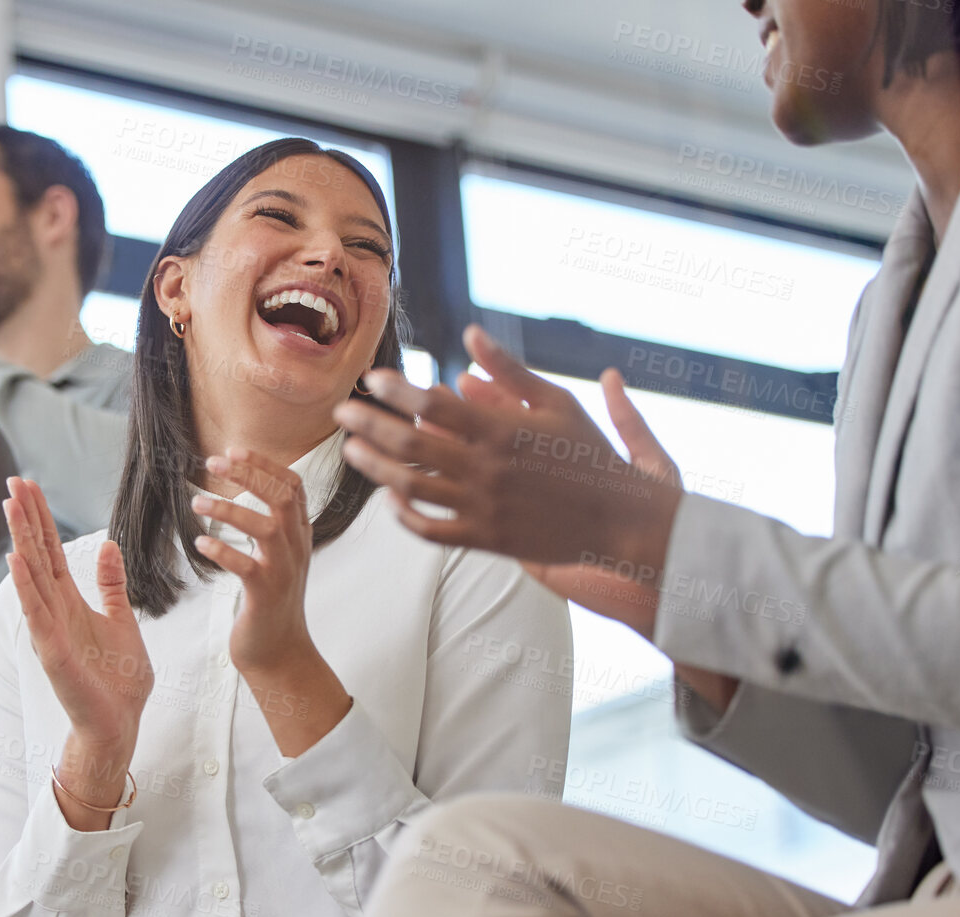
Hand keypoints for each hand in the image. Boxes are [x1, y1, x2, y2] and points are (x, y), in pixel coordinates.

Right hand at [4, 477, 151, 811]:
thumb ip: (111, 585)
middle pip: (37, 555)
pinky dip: (25, 587)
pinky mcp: (52, 652)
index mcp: (71, 602)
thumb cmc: (119, 680)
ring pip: (32, 577)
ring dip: (20, 540)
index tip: (30, 486)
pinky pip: (37, 614)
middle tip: (13, 480)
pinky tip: (16, 560)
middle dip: (26, 518)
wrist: (119, 723)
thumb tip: (107, 545)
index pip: (52, 551)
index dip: (41, 518)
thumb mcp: (121, 620)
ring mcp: (49, 631)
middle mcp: (54, 611)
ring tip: (11, 507)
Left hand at [190, 450, 322, 677]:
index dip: (265, 464)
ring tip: (196, 501)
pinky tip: (201, 541)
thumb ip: (272, 526)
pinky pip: (246, 566)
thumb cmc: (271, 602)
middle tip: (213, 462)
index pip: (293, 486)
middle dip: (249, 473)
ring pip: (266, 527)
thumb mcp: (279, 558)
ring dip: (228, 509)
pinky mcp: (266, 595)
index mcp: (300, 535)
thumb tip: (249, 488)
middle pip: (282, 497)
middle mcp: (297, 548)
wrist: (280, 653)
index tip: (234, 450)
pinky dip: (222, 550)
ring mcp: (284, 572)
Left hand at [336, 325, 684, 638]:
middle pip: (409, 444)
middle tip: (342, 411)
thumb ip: (507, 370)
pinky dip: (403, 515)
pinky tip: (388, 498)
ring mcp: (482, 508)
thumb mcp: (555, 402)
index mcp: (501, 430)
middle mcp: (485, 469)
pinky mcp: (484, 539)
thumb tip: (469, 334)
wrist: (618, 517)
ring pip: (412, 488)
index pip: (433, 404)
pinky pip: (430, 530)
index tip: (371, 379)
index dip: (396, 390)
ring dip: (375, 467)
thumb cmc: (587, 452)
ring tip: (353, 449)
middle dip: (369, 425)